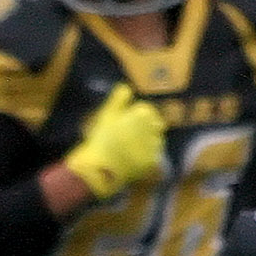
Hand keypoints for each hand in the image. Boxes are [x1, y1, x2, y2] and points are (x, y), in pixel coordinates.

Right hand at [62, 82, 166, 198]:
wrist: (100, 168)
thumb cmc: (101, 139)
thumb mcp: (107, 114)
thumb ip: (119, 97)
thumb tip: (127, 87)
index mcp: (143, 112)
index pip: (148, 112)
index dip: (135, 119)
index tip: (124, 127)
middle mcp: (153, 126)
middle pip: (154, 126)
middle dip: (144, 131)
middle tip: (126, 140)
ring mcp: (154, 145)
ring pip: (155, 141)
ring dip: (146, 144)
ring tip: (127, 152)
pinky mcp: (153, 161)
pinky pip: (153, 158)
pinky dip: (144, 159)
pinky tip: (130, 162)